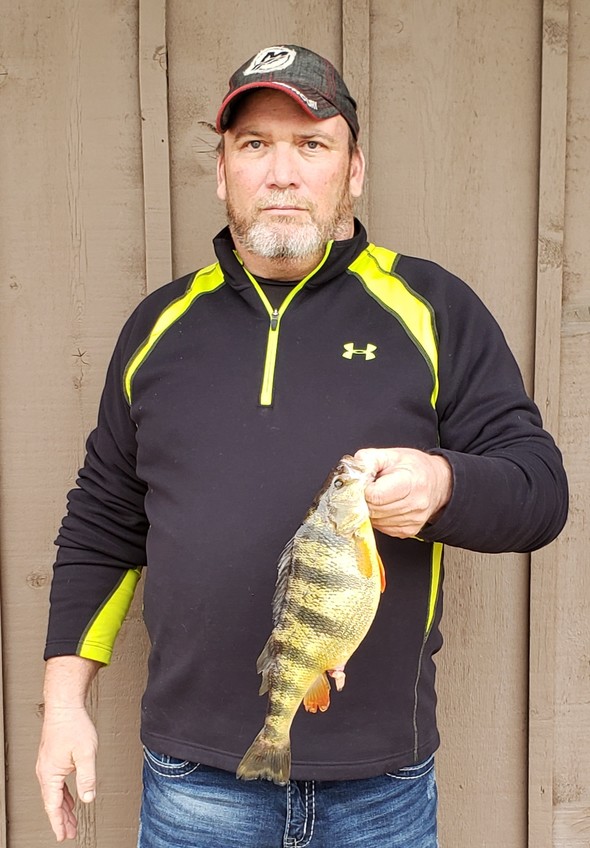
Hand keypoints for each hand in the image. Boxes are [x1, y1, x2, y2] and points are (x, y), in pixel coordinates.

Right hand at [36, 705, 97, 841]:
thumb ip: (87, 779)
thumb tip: (88, 799)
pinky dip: (62, 795)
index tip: (63, 836)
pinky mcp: (52, 758)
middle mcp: (45, 771)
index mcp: (50, 774)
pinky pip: (56, 783)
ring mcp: (47, 765)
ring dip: (62, 808)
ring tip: (71, 820)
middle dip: (62, 819)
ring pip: (53, 793)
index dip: (59, 823)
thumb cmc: (73, 725)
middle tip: (70, 833)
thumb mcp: (86, 754)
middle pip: (52, 802)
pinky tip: (69, 798)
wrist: (64, 706)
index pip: (53, 806)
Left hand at [355, 447, 451, 537]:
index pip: (375, 496)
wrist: (438, 483)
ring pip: (375, 521)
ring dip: (371, 509)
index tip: (368, 482)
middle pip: (373, 510)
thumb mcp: (391, 455)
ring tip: (381, 496)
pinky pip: (381, 528)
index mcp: (410, 482)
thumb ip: (368, 459)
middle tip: (372, 488)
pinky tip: (386, 506)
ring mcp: (412, 520)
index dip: (364, 489)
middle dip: (366, 499)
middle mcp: (414, 504)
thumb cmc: (414, 468)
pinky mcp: (408, 531)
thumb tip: (352, 471)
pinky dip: (378, 518)